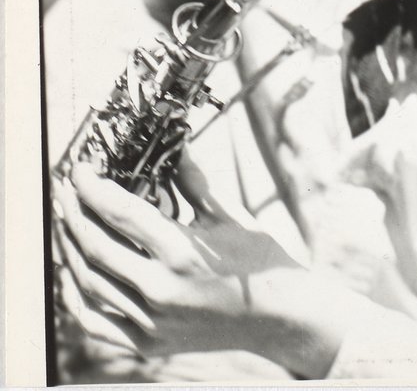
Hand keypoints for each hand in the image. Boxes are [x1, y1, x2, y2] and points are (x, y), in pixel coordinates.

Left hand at [52, 153, 343, 372]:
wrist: (280, 318)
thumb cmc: (258, 263)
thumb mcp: (226, 218)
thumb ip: (192, 184)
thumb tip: (175, 146)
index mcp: (183, 253)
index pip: (123, 213)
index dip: (95, 188)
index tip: (80, 170)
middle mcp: (161, 290)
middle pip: (98, 246)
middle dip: (74, 212)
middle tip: (64, 188)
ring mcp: (151, 321)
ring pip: (90, 283)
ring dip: (70, 248)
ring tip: (64, 221)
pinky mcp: (148, 342)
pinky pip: (96, 319)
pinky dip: (76, 294)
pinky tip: (71, 270)